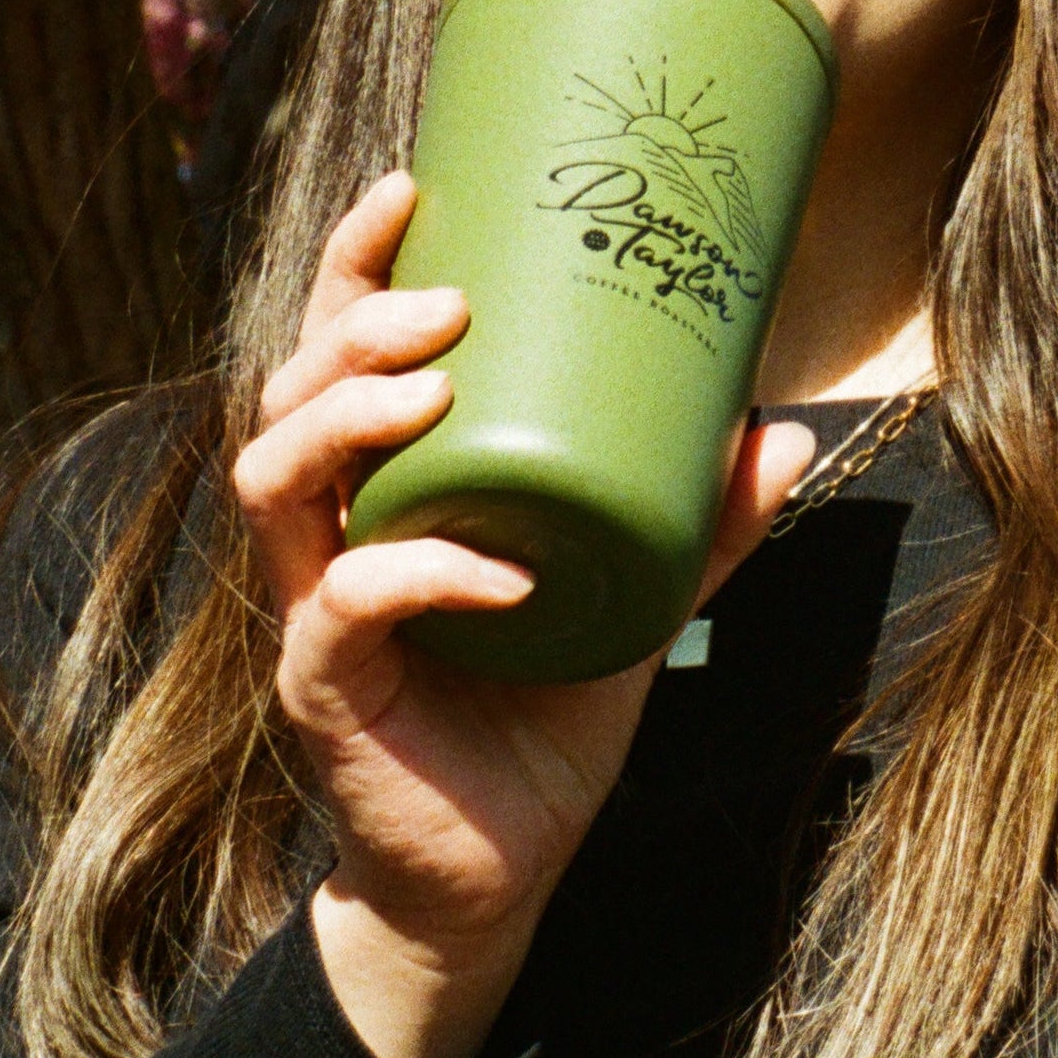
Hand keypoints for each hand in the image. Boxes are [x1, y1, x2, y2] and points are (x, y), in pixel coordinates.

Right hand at [234, 167, 815, 1057]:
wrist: (504, 871)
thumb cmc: (548, 710)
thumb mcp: (636, 597)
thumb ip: (699, 526)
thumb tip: (781, 433)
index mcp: (383, 482)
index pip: (332, 346)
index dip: (352, 262)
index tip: (408, 185)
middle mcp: (330, 530)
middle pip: (285, 391)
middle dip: (351, 326)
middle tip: (444, 303)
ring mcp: (315, 607)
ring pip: (276, 480)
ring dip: (347, 420)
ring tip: (432, 397)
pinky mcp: (326, 688)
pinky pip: (346, 606)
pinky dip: (421, 572)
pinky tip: (501, 576)